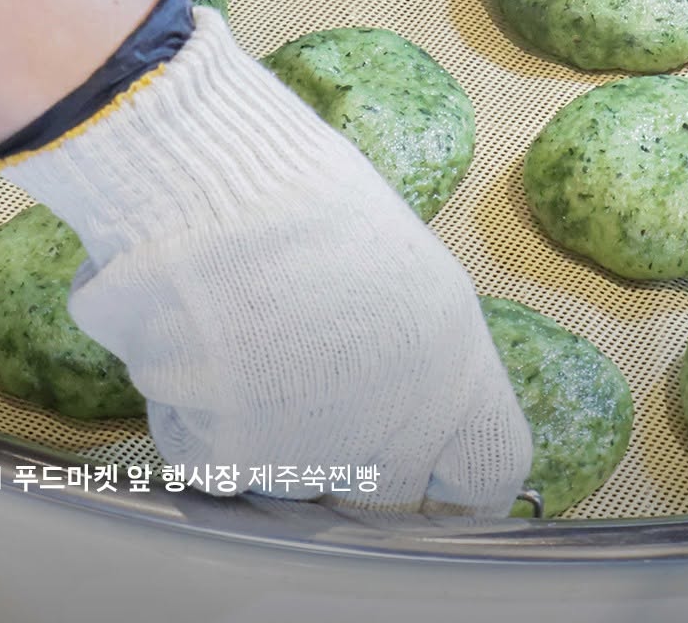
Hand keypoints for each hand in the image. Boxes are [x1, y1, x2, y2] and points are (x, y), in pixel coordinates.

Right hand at [4, 8, 532, 513]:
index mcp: (456, 377)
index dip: (456, 467)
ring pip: (295, 474)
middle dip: (352, 453)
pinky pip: (217, 458)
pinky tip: (197, 348)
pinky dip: (201, 418)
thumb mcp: (400, 265)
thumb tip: (392, 380)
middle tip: (312, 380)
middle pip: (385, 492)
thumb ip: (413, 349)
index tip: (431, 456)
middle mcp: (398, 435)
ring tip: (243, 339)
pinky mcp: (236, 464)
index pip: (490, 471)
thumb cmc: (309, 201)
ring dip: (271, 431)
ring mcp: (315, 460)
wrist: (219, 196)